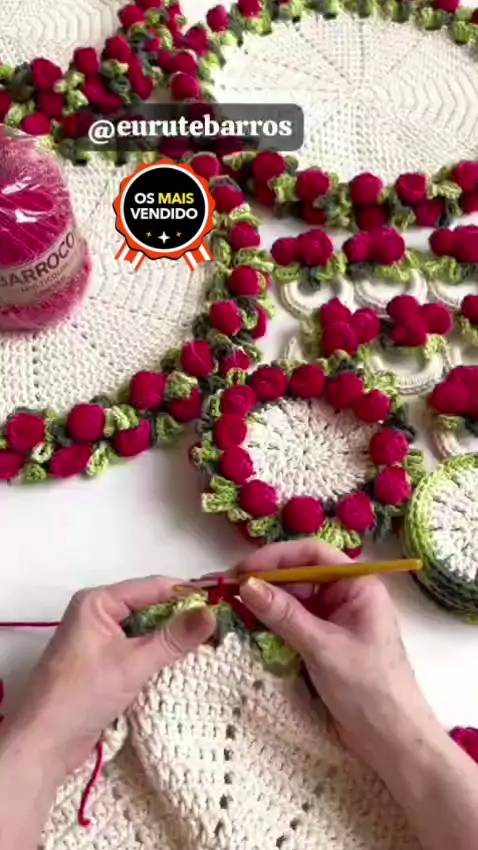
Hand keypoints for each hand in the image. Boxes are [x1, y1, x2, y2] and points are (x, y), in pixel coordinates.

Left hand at [3, 576, 214, 779]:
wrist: (43, 744)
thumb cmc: (82, 695)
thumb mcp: (132, 664)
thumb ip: (173, 638)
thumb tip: (212, 612)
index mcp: (98, 601)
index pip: (152, 587)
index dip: (187, 592)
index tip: (223, 599)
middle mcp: (98, 613)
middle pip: (150, 607)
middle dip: (182, 616)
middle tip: (222, 623)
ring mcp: (100, 639)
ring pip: (146, 630)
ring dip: (172, 637)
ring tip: (212, 641)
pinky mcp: (104, 663)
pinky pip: (139, 649)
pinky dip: (159, 654)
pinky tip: (185, 661)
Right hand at [239, 540, 440, 773]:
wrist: (392, 741)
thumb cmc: (369, 688)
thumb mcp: (323, 648)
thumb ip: (284, 615)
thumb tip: (246, 585)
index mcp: (358, 585)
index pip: (312, 554)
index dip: (276, 557)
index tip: (244, 570)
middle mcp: (345, 595)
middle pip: (299, 575)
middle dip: (264, 580)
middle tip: (226, 589)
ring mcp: (334, 619)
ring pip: (292, 599)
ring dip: (264, 602)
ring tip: (229, 605)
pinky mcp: (323, 642)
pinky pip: (292, 622)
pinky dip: (270, 623)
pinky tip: (246, 625)